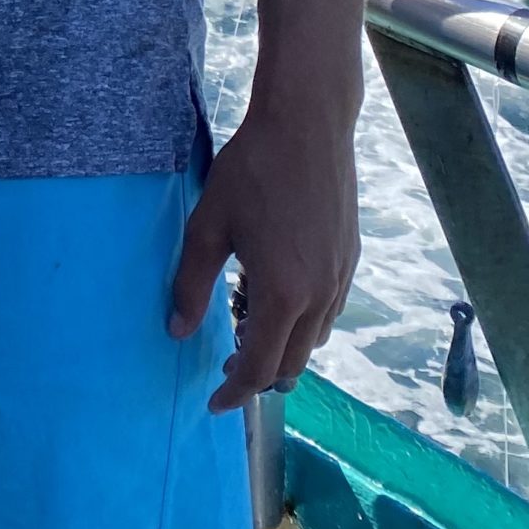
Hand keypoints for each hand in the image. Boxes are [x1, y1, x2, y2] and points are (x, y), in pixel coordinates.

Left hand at [168, 108, 358, 410]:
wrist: (307, 125)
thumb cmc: (251, 171)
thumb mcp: (208, 226)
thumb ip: (191, 284)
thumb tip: (178, 332)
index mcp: (283, 294)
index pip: (261, 368)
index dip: (235, 392)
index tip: (214, 403)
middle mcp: (321, 295)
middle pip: (293, 363)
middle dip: (259, 374)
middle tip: (225, 364)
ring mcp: (342, 277)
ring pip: (315, 338)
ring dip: (284, 347)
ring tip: (248, 326)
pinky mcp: (351, 257)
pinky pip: (329, 310)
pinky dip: (303, 320)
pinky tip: (278, 294)